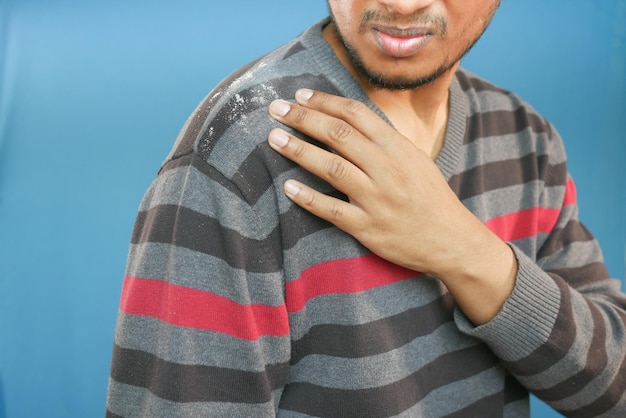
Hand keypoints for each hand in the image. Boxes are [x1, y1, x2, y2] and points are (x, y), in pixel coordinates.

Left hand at [267, 89, 516, 323]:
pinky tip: (288, 187)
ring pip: (331, 167)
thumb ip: (383, 141)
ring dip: (299, 150)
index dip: (325, 101)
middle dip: (303, 118)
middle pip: (338, 134)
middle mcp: (387, 169)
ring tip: (274, 138)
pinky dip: (308, 198)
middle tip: (276, 109)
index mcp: (398, 148)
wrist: (452, 241)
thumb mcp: (415, 159)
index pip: (356, 114)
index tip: (300, 95)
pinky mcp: (368, 228)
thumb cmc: (430, 197)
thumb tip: (347, 120)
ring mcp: (376, 199)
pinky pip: (332, 210)